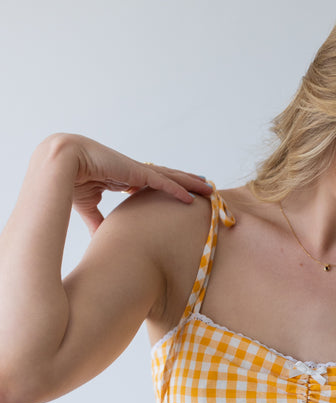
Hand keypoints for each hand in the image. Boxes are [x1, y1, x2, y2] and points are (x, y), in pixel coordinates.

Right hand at [47, 134, 210, 234]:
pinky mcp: (135, 171)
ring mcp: (135, 170)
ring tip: (209, 188)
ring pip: (170, 177)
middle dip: (186, 182)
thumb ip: (97, 221)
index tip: (179, 194)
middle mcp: (132, 172)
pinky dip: (178, 189)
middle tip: (205, 189)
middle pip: (167, 178)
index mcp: (121, 177)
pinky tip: (193, 196)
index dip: (167, 188)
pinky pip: (162, 181)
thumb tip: (102, 239)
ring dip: (190, 183)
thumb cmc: (68, 180)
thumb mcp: (88, 205)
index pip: (151, 183)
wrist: (59, 163)